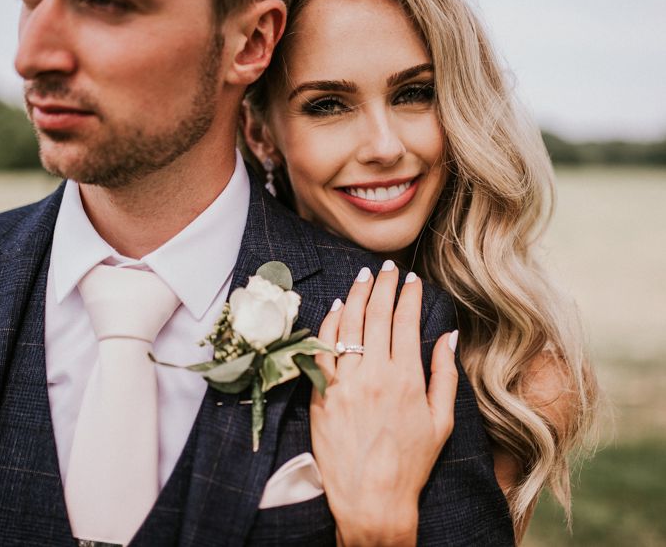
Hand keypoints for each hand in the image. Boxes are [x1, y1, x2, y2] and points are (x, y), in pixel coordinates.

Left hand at [310, 261, 458, 546]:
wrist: (371, 500)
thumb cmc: (411, 463)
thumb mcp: (441, 421)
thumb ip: (445, 375)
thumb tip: (448, 336)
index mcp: (406, 379)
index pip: (406, 321)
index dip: (408, 295)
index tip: (411, 279)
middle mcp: (375, 374)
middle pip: (376, 315)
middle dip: (383, 284)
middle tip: (387, 267)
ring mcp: (344, 383)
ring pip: (348, 325)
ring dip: (356, 295)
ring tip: (363, 276)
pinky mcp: (321, 394)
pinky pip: (322, 349)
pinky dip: (329, 324)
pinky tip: (336, 306)